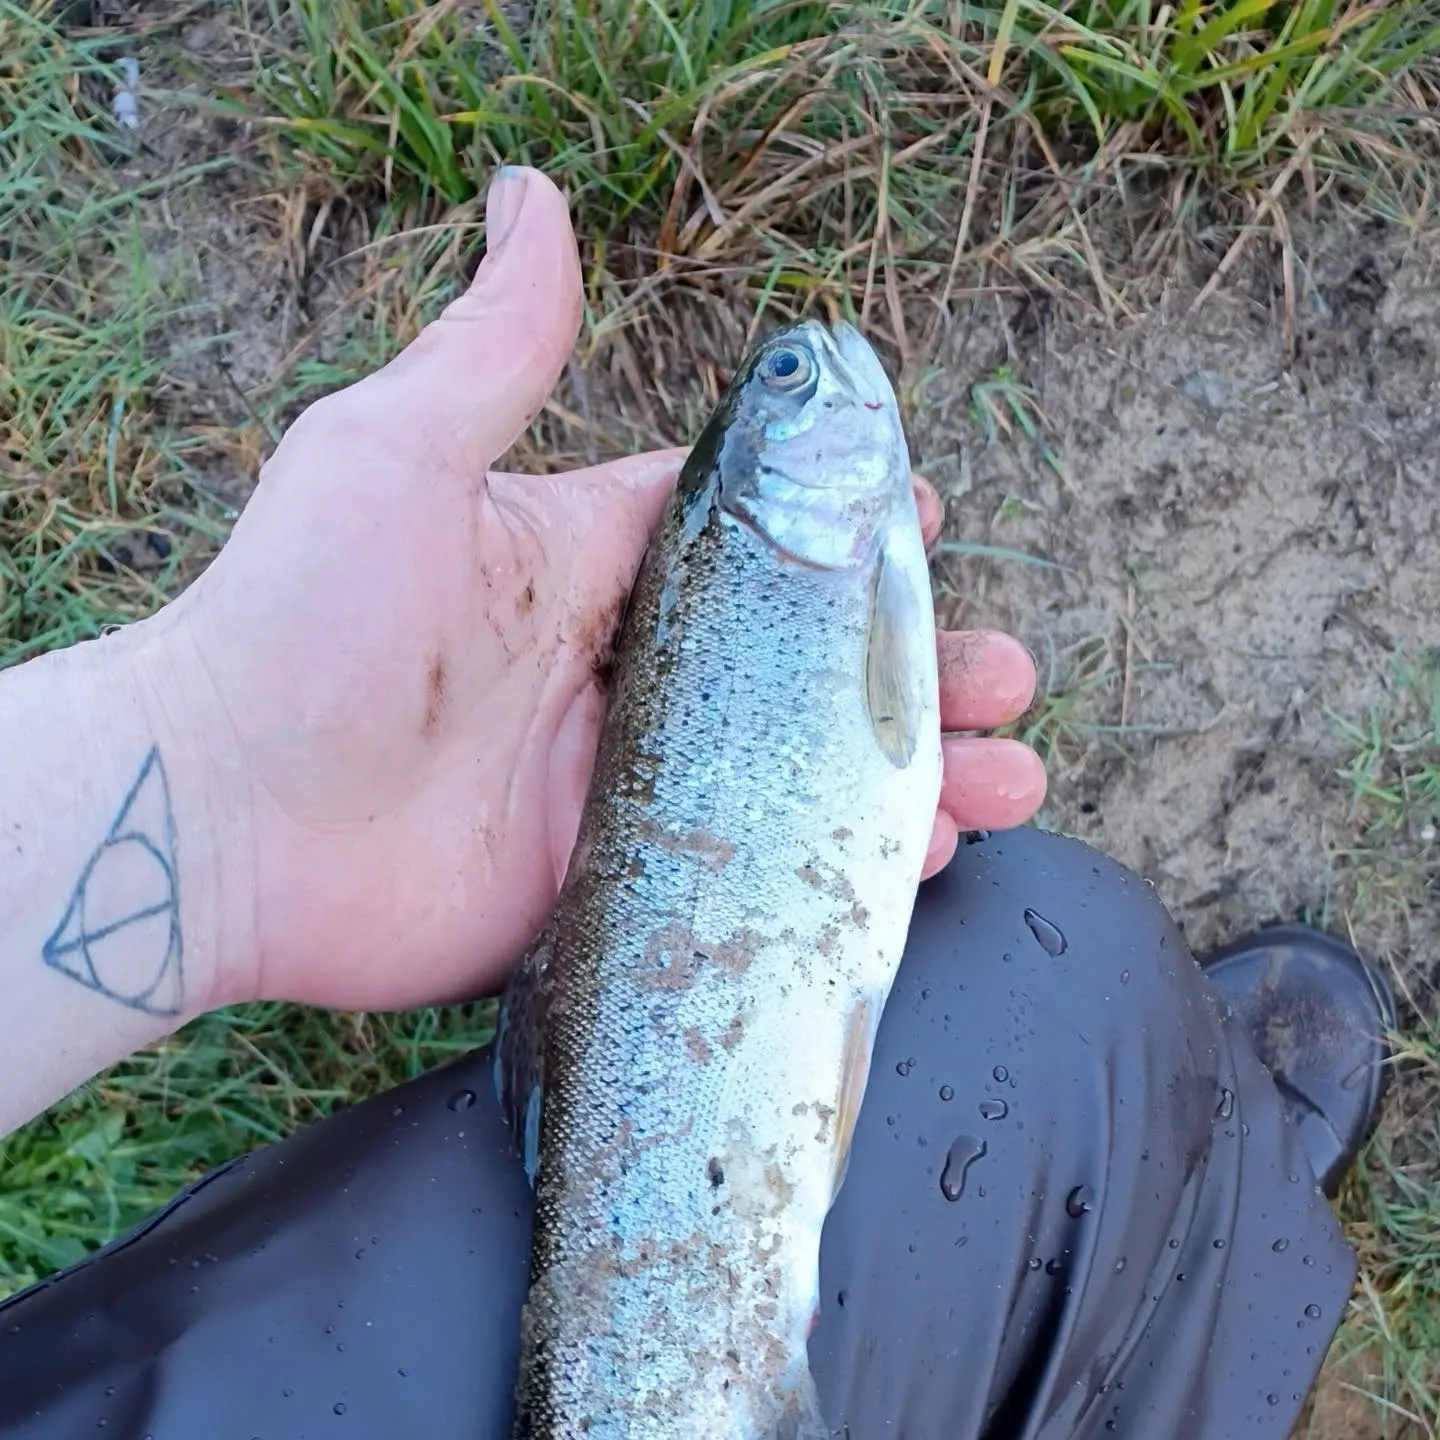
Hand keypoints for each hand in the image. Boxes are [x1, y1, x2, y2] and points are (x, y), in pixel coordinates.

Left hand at [153, 166, 1044, 1013]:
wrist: (224, 822)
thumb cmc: (304, 620)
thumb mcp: (397, 455)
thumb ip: (495, 346)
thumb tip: (533, 196)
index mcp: (593, 568)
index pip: (750, 537)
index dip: (848, 529)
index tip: (936, 522)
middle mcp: (624, 674)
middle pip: (804, 664)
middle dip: (911, 667)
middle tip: (1002, 673)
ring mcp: (629, 786)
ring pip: (803, 776)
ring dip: (911, 775)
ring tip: (1008, 772)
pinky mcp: (618, 884)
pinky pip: (756, 876)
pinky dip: (841, 875)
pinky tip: (924, 862)